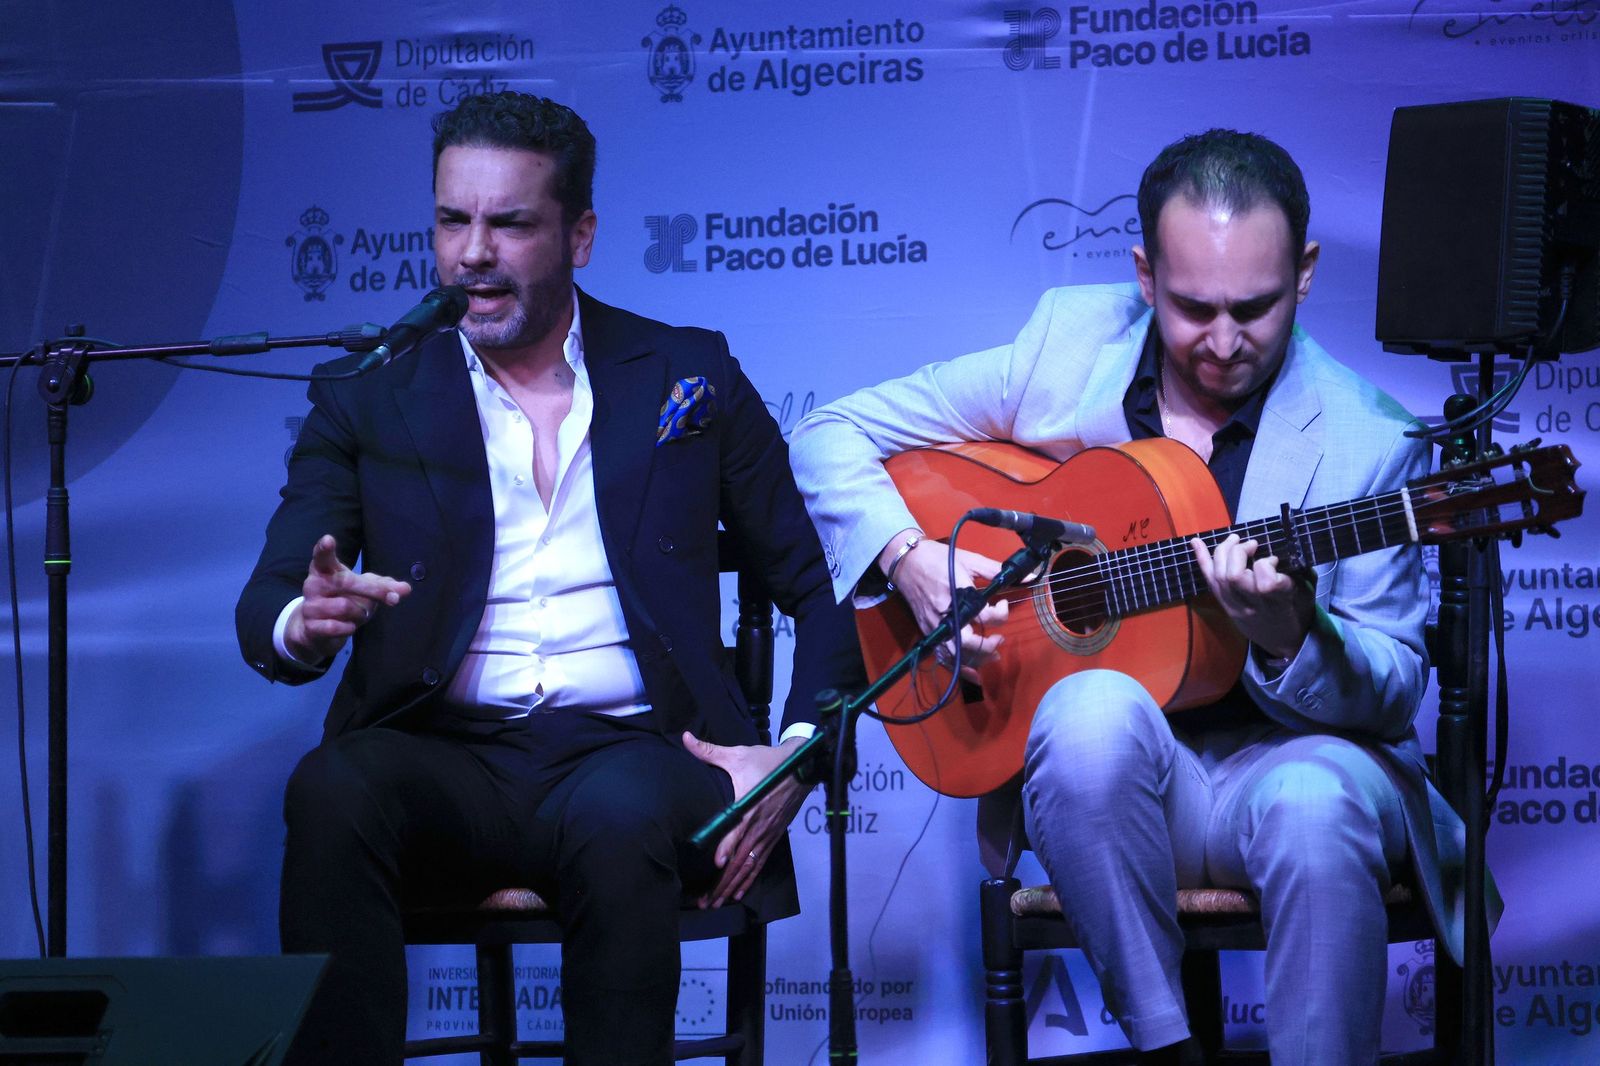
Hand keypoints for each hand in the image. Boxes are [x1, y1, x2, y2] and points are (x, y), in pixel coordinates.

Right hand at [284, 534, 411, 663]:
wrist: (318, 630)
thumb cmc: (344, 599)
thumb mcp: (364, 589)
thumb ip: (384, 586)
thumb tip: (406, 589)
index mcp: (325, 569)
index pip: (322, 556)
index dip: (324, 548)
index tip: (328, 540)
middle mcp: (313, 584)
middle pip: (347, 582)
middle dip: (375, 591)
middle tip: (394, 598)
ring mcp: (310, 605)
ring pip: (345, 607)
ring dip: (359, 614)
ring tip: (357, 614)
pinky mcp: (310, 626)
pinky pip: (337, 627)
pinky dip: (349, 628)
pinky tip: (347, 626)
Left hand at [683, 732, 809, 907]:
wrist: (802, 766)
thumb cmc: (768, 762)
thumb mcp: (738, 755)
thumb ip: (709, 751)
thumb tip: (686, 738)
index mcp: (749, 806)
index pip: (737, 830)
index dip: (728, 847)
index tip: (717, 863)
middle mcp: (759, 826)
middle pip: (740, 859)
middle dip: (723, 882)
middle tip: (706, 901)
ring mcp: (768, 834)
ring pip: (749, 866)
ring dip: (733, 886)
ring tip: (717, 903)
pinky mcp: (774, 837)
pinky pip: (760, 863)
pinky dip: (750, 879)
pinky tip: (739, 892)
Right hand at [878, 534, 1006, 679]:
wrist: (907, 562)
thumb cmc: (940, 559)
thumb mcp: (970, 560)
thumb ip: (997, 571)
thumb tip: (1027, 576)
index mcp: (959, 595)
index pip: (986, 615)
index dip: (1001, 613)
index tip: (1003, 603)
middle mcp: (946, 615)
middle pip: (969, 643)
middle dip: (989, 645)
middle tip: (1000, 639)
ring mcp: (935, 626)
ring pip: (957, 654)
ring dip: (977, 659)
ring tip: (992, 655)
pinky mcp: (928, 632)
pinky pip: (943, 656)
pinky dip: (958, 668)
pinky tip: (973, 675)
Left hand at [1190, 533, 1313, 660]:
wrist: (1285, 642)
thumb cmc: (1299, 611)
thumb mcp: (1307, 592)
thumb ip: (1298, 569)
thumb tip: (1285, 545)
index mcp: (1279, 602)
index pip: (1266, 583)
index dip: (1266, 564)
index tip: (1274, 559)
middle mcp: (1254, 606)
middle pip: (1234, 576)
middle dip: (1239, 552)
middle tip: (1252, 544)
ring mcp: (1236, 608)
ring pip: (1219, 577)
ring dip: (1223, 551)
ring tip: (1235, 540)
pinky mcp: (1225, 607)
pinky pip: (1210, 582)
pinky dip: (1202, 560)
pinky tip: (1195, 542)